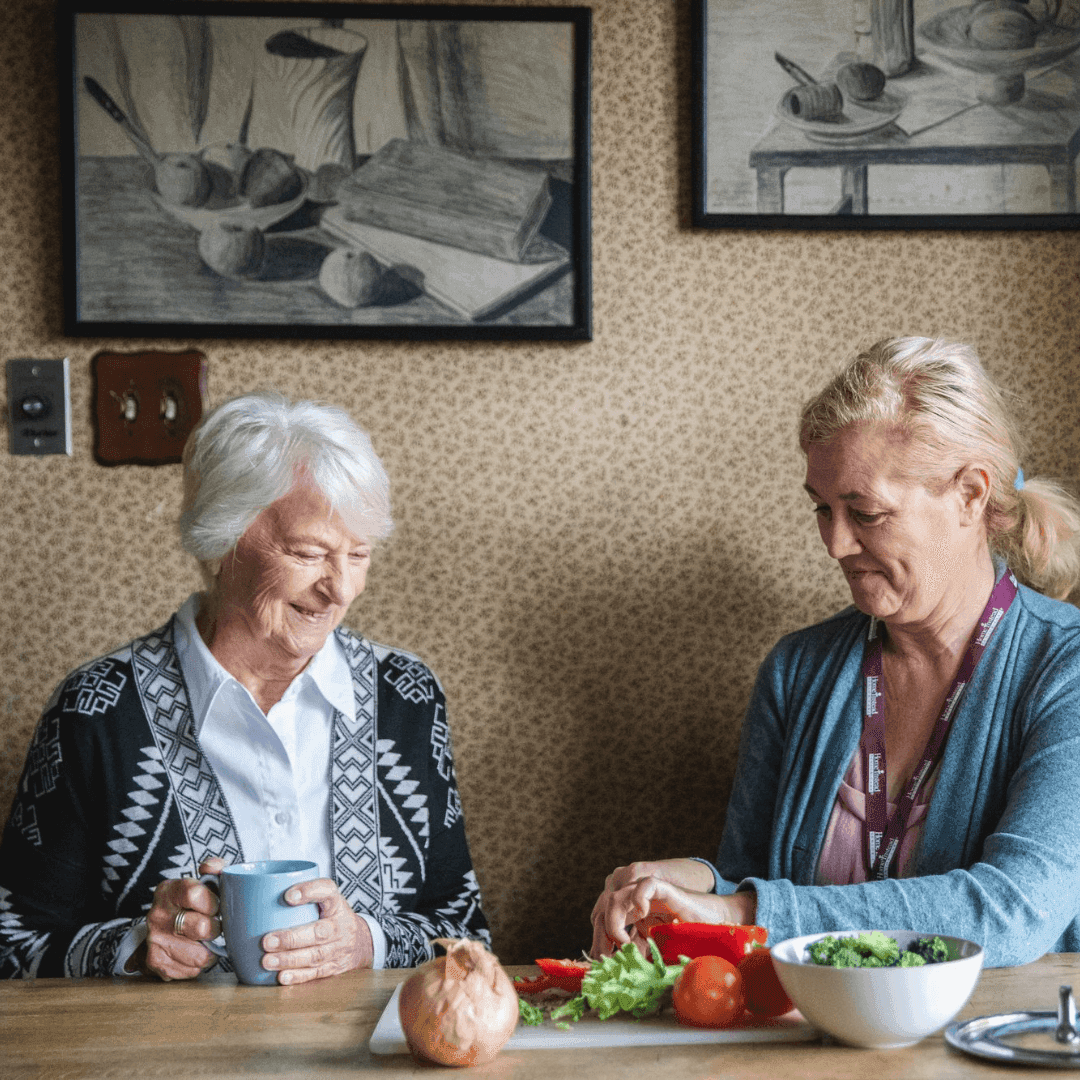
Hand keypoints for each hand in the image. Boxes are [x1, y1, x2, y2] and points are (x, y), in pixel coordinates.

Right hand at [138, 857, 223, 980]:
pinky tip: (195, 952)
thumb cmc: (192, 903)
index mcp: (169, 890)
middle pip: (201, 928)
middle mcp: (157, 915)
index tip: (216, 907)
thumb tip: (214, 867)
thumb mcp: (202, 880)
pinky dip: (199, 964)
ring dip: (210, 950)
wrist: (164, 927)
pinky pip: (191, 970)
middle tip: (215, 926)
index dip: (213, 903)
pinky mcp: (156, 962)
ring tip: (206, 940)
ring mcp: (155, 940)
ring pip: (199, 955)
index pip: (195, 894)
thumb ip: (214, 868)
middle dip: (215, 929)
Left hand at [260, 877, 373, 984]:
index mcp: (336, 903)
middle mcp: (340, 925)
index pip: (327, 891)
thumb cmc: (331, 918)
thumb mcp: (324, 902)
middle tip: (266, 941)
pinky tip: (282, 977)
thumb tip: (254, 900)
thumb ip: (300, 900)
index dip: (309, 891)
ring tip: (267, 961)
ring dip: (290, 959)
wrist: (361, 943)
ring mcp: (339, 948)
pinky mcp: (334, 967)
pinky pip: (316, 973)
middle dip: (291, 938)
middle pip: (319, 932)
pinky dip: (298, 976)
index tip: (288, 896)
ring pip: (315, 955)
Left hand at [590, 860, 753, 958]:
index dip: (598, 939)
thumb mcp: (657, 952)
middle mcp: (638, 902)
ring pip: (618, 895)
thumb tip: (617, 972)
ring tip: (623, 941)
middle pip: (605, 908)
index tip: (599, 961)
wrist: (717, 927)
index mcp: (633, 915)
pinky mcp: (666, 889)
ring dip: (614, 919)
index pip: (604, 920)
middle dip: (601, 934)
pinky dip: (638, 897)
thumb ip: (639, 956)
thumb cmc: (689, 942)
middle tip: (606, 956)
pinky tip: (642, 914)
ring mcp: (650, 894)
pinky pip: (645, 884)